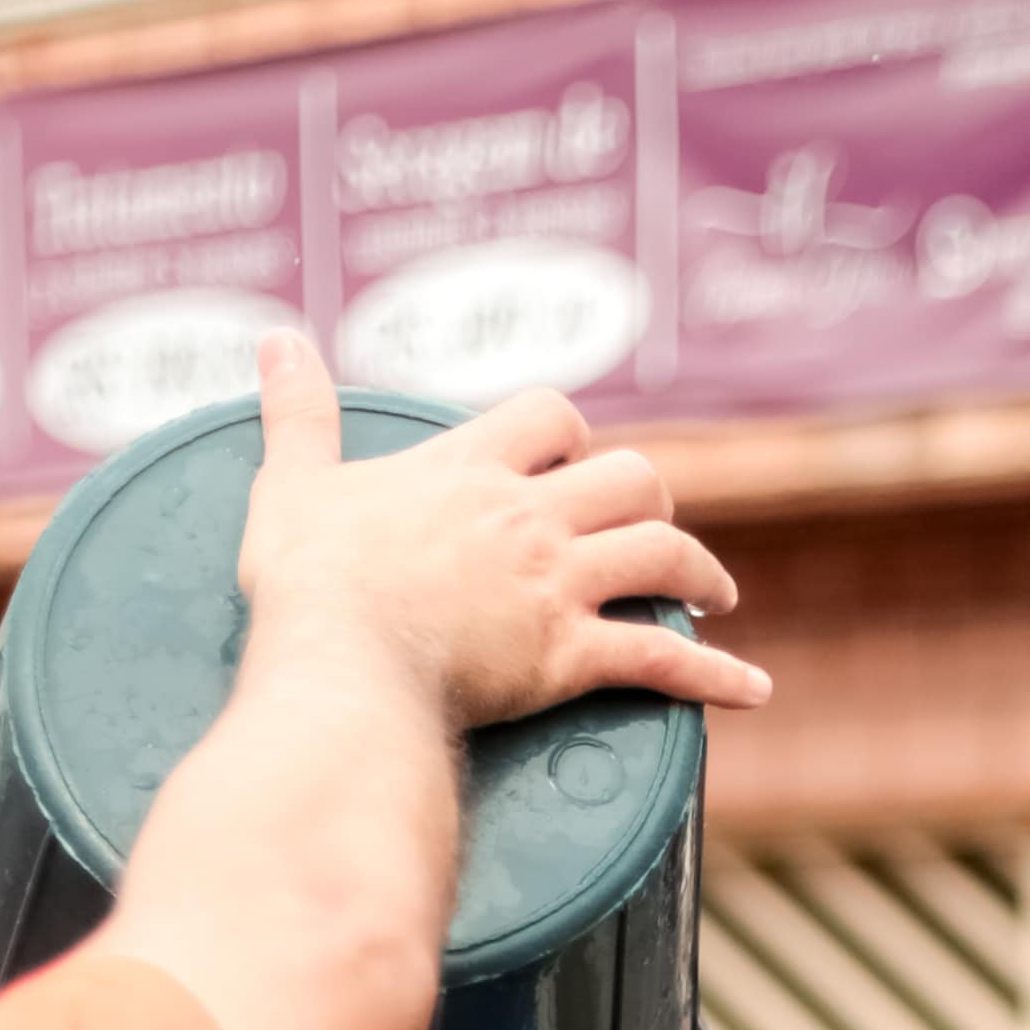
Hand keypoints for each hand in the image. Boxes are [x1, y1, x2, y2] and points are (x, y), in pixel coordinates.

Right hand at [234, 329, 766, 736]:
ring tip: (713, 595)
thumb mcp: (294, 483)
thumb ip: (298, 412)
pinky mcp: (571, 655)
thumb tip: (276, 339)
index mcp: (470, 470)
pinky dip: (717, 677)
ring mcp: (557, 585)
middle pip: (631, 480)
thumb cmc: (310, 582)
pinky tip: (753, 691)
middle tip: (649, 527)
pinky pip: (665, 661)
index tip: (573, 458)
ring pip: (664, 555)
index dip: (572, 433)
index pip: (550, 415)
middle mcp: (528, 517)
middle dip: (650, 501)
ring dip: (700, 573)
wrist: (339, 662)